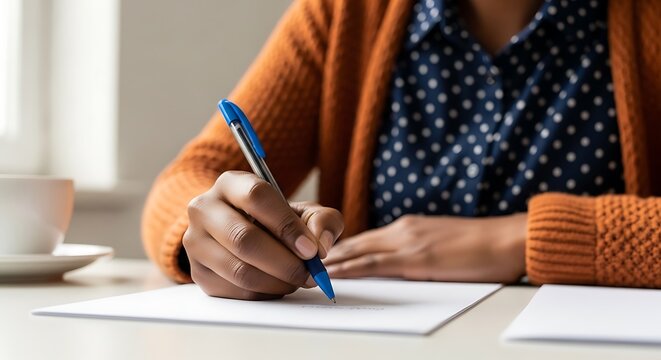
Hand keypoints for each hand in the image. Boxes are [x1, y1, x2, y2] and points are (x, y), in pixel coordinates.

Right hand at [183, 171, 343, 299]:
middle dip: (285, 262)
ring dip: (277, 282)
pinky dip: (264, 293)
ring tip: (297, 280)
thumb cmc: (276, 222)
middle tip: (309, 274)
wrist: (243, 235)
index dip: (287, 225)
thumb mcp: (304, 212)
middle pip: (244, 239)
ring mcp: (195, 242)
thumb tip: (321, 244)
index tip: (311, 249)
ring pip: (239, 270)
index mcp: (230, 184)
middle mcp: (204, 209)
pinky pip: (235, 291)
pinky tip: (277, 285)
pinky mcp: (198, 272)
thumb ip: (323, 221)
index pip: (256, 197)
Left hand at [324, 213, 526, 282]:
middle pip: (355, 241)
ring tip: (305, 267)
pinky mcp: (415, 258)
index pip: (367, 239)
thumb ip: (420, 249)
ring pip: (358, 250)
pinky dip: (350, 269)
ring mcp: (407, 242)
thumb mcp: (444, 243)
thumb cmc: (483, 246)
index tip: (320, 255)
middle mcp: (403, 230)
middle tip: (300, 258)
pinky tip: (333, 274)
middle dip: (327, 250)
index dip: (341, 247)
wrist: (508, 239)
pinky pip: (373, 264)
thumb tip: (404, 263)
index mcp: (410, 227)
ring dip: (331, 260)